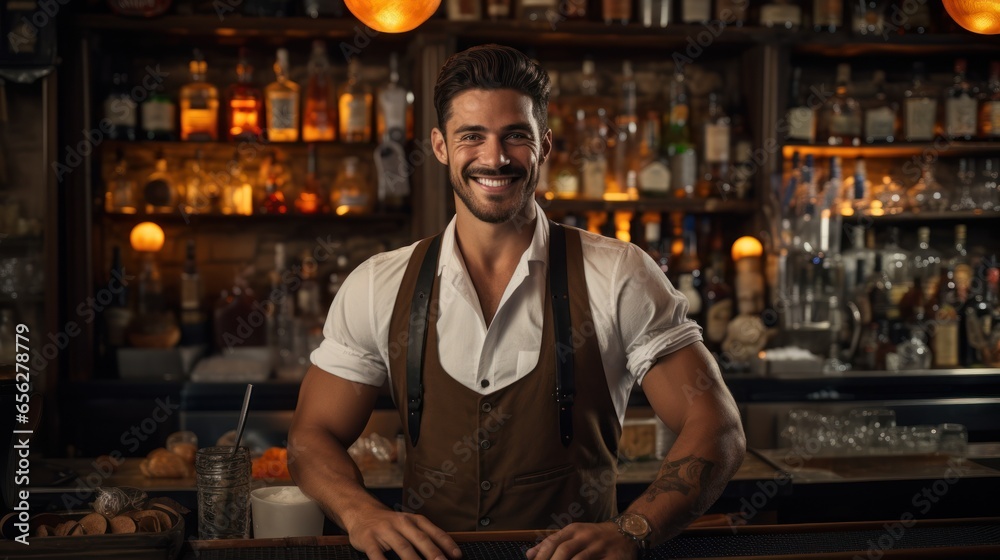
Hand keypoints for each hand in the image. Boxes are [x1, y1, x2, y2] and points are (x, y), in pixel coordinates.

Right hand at [346, 509, 461, 559]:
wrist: (360, 511)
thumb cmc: (390, 523)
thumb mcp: (409, 524)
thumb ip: (424, 536)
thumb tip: (444, 554)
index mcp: (414, 520)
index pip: (434, 532)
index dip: (447, 544)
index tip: (457, 556)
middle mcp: (401, 523)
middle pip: (420, 539)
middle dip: (433, 553)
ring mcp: (385, 530)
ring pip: (402, 546)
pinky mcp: (369, 539)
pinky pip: (377, 554)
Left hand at [525, 522, 637, 559]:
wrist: (627, 531)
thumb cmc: (595, 536)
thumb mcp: (573, 534)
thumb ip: (552, 543)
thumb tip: (529, 555)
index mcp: (573, 530)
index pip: (552, 542)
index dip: (541, 556)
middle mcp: (585, 536)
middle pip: (564, 550)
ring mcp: (599, 547)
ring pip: (579, 559)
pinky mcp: (613, 559)